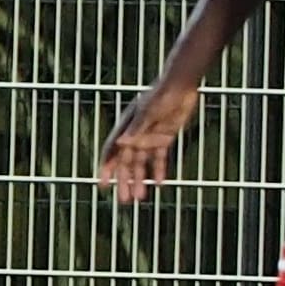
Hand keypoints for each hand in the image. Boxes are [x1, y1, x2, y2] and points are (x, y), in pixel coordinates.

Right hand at [98, 74, 198, 205]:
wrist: (180, 85)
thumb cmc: (161, 95)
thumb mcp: (148, 113)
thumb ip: (136, 129)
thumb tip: (122, 144)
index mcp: (126, 128)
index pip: (113, 152)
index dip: (107, 168)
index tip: (103, 185)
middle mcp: (135, 135)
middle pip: (127, 162)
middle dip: (124, 181)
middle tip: (124, 200)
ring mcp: (149, 137)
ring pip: (142, 163)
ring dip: (140, 179)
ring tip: (139, 198)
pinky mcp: (164, 137)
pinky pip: (160, 158)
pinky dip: (159, 170)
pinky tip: (159, 183)